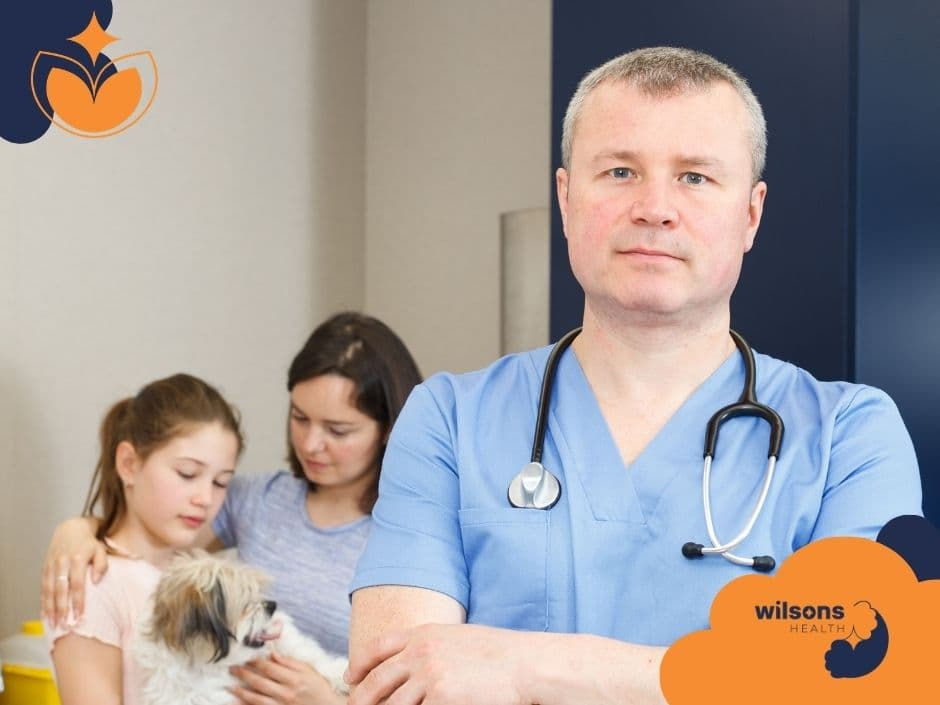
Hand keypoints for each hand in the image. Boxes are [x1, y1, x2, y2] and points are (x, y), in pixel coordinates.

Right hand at [40, 516, 106, 627]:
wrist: (71, 528)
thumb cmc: (90, 543)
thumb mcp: (101, 549)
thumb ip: (101, 564)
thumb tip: (96, 581)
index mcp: (77, 559)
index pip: (77, 584)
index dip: (77, 600)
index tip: (79, 615)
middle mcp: (62, 563)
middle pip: (60, 590)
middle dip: (62, 608)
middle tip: (64, 625)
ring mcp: (51, 565)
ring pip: (49, 590)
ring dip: (50, 608)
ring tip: (53, 624)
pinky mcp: (45, 568)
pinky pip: (43, 587)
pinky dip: (43, 601)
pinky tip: (45, 613)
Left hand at [230, 651, 344, 704]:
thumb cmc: (317, 688)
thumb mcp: (308, 671)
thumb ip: (290, 662)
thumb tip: (273, 654)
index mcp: (293, 679)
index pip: (269, 668)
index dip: (255, 661)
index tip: (245, 656)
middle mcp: (286, 693)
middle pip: (259, 682)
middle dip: (244, 674)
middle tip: (232, 668)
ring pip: (256, 698)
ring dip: (241, 691)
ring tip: (230, 685)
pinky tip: (237, 702)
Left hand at [346, 623, 526, 704]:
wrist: (525, 664)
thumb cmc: (499, 654)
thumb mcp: (458, 639)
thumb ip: (430, 647)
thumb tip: (409, 665)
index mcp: (424, 634)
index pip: (378, 647)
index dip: (360, 663)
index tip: (351, 677)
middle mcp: (421, 652)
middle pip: (377, 680)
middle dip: (361, 699)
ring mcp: (429, 676)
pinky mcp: (441, 699)